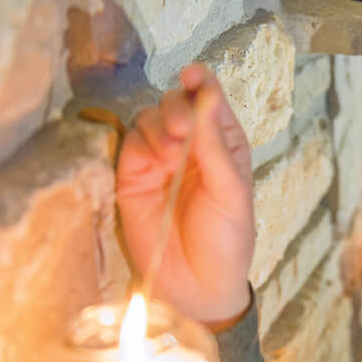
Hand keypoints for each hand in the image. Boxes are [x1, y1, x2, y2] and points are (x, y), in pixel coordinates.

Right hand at [116, 63, 254, 323]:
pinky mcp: (133, 177)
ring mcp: (161, 161)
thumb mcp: (231, 192)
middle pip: (176, 103)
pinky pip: (130, 143)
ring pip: (151, 118)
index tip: (193, 74)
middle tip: (180, 129)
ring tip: (172, 155)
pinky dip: (140, 143)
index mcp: (225, 146)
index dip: (200, 83)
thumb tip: (204, 95)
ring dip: (159, 126)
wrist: (197, 287)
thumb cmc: (226, 242)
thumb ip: (215, 145)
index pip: (210, 102)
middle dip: (177, 106)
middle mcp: (192, 148)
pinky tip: (155, 161)